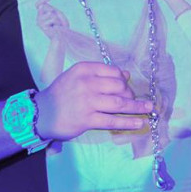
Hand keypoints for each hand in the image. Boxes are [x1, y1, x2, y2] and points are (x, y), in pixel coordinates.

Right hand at [34, 62, 153, 140]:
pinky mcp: (87, 119)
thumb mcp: (76, 77)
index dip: (124, 79)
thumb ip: (99, 74)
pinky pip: (112, 120)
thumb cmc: (61, 94)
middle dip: (131, 94)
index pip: (113, 71)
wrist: (41, 113)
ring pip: (119, 103)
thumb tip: (126, 74)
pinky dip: (128, 122)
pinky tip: (139, 122)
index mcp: (83, 69)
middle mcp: (86, 83)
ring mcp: (87, 101)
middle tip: (135, 100)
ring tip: (148, 109)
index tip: (128, 86)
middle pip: (119, 86)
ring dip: (136, 107)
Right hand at [35, 0, 69, 38]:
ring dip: (57, 18)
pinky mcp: (43, 26)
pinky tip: (55, 28)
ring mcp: (39, 22)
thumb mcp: (57, 13)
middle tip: (57, 20)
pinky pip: (53, 19)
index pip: (38, 4)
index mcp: (41, 14)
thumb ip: (49, 8)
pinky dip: (57, 22)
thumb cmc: (60, 24)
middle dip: (53, 11)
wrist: (63, 35)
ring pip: (50, 13)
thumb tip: (41, 6)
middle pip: (44, 6)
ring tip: (56, 24)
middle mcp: (39, 17)